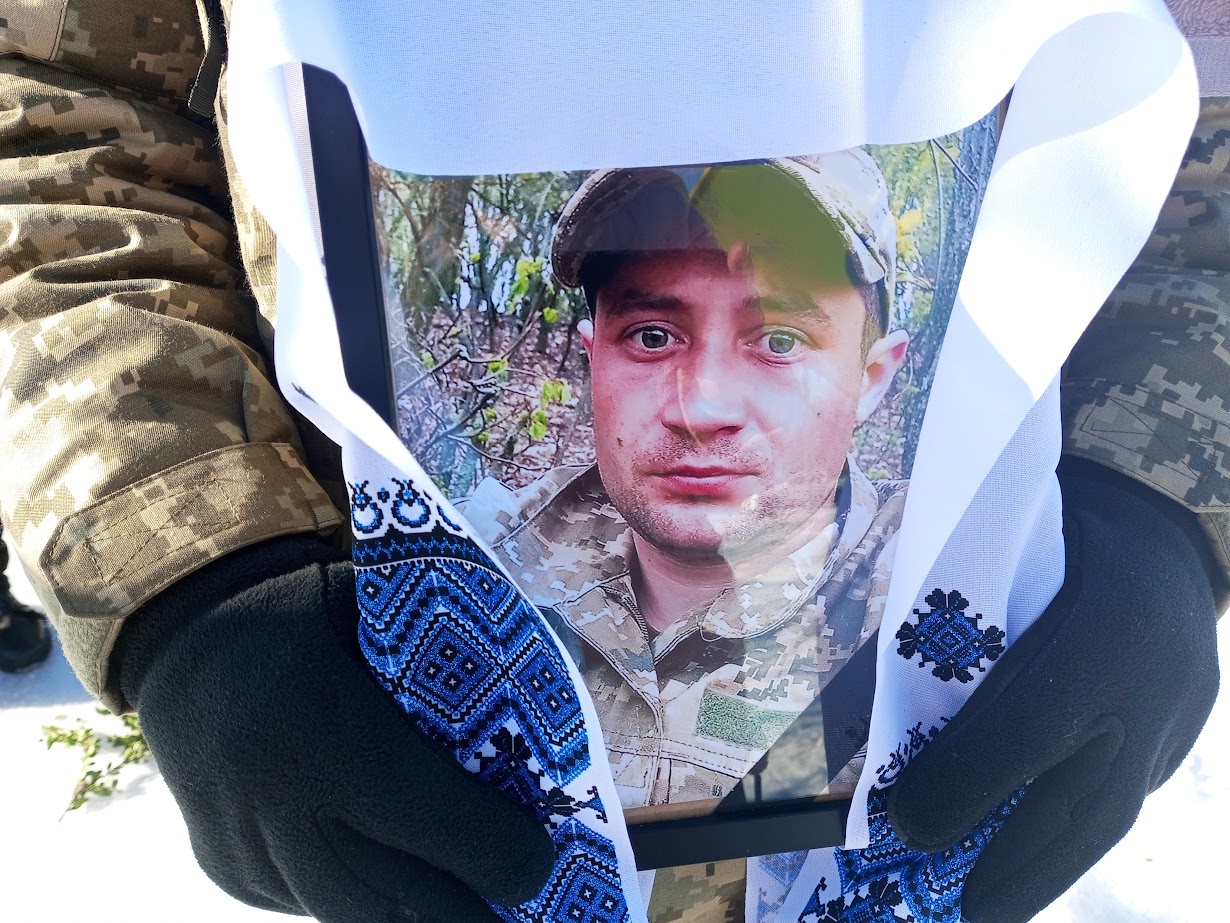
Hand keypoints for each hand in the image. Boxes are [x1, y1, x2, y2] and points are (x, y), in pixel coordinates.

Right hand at [113, 536, 554, 922]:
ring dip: (415, 910)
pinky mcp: (224, 866)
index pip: (423, 814)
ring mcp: (240, 841)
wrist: (188, 629)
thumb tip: (569, 671)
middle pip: (389, 896)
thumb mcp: (387, 604)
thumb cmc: (311, 609)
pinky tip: (397, 877)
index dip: (493, 852)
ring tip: (471, 898)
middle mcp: (274, 794)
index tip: (539, 860)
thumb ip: (467, 643)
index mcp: (322, 720)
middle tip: (526, 904)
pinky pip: (302, 903)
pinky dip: (360, 898)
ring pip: (346, 911)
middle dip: (467, 910)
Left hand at [886, 458, 1220, 922]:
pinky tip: (1024, 862)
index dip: (968, 779)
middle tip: (957, 915)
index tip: (905, 824)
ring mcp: (1180, 712)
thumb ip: (945, 616)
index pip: (1030, 720)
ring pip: (1112, 811)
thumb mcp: (994, 551)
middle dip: (1016, 866)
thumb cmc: (1047, 533)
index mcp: (1097, 617)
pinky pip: (1127, 795)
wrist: (1154, 526)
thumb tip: (869, 700)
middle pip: (1086, 796)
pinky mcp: (1185, 733)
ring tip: (983, 907)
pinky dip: (1071, 836)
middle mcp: (1149, 675)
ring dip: (1045, 868)